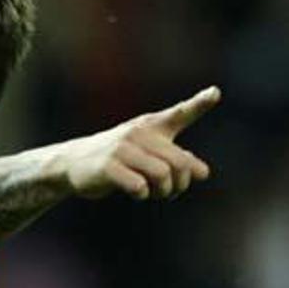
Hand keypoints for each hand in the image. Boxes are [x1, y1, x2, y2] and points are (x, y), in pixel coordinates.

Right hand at [65, 86, 220, 199]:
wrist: (72, 163)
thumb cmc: (117, 158)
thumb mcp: (145, 152)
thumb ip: (176, 158)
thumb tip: (203, 173)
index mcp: (150, 126)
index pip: (179, 114)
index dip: (199, 103)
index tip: (216, 93)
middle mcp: (138, 133)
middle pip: (179, 162)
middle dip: (181, 183)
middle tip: (172, 192)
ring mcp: (121, 148)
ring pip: (162, 175)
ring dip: (163, 191)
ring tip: (153, 193)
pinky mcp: (108, 165)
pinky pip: (139, 186)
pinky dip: (142, 194)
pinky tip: (135, 193)